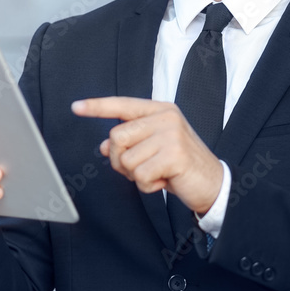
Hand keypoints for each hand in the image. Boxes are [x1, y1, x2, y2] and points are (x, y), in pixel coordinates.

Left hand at [71, 97, 222, 214]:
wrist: (214, 184)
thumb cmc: (181, 165)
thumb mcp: (154, 149)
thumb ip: (131, 142)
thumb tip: (103, 146)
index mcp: (161, 110)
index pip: (122, 105)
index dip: (97, 107)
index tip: (76, 107)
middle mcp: (166, 117)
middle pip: (116, 138)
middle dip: (120, 160)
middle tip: (140, 168)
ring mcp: (171, 134)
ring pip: (126, 160)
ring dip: (135, 176)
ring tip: (156, 173)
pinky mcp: (174, 155)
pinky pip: (139, 176)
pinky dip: (147, 186)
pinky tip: (163, 181)